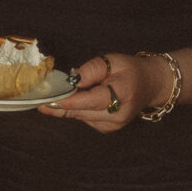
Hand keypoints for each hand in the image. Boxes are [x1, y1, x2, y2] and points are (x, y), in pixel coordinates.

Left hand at [40, 52, 169, 132]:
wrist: (151, 85)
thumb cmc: (131, 70)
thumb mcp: (113, 61)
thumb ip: (91, 70)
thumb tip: (72, 80)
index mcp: (121, 95)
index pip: (89, 101)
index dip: (66, 101)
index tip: (46, 101)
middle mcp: (117, 115)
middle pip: (80, 112)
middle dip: (61, 105)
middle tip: (40, 100)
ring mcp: (112, 125)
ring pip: (80, 117)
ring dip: (68, 107)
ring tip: (58, 97)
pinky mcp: (107, 129)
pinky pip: (85, 119)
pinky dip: (79, 110)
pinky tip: (81, 101)